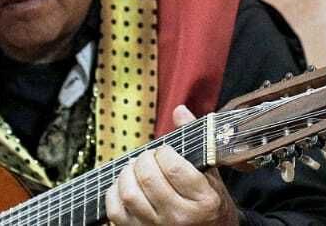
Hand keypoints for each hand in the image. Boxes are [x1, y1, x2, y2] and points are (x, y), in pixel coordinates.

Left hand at [104, 105, 238, 225]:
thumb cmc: (209, 204)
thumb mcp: (211, 174)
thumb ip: (197, 141)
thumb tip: (179, 110)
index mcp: (203, 200)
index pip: (173, 167)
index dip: (164, 152)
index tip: (165, 151)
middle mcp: (180, 217)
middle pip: (148, 178)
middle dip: (144, 159)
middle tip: (149, 157)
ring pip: (129, 194)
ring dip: (127, 173)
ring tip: (135, 168)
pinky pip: (115, 211)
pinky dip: (114, 193)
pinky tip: (124, 185)